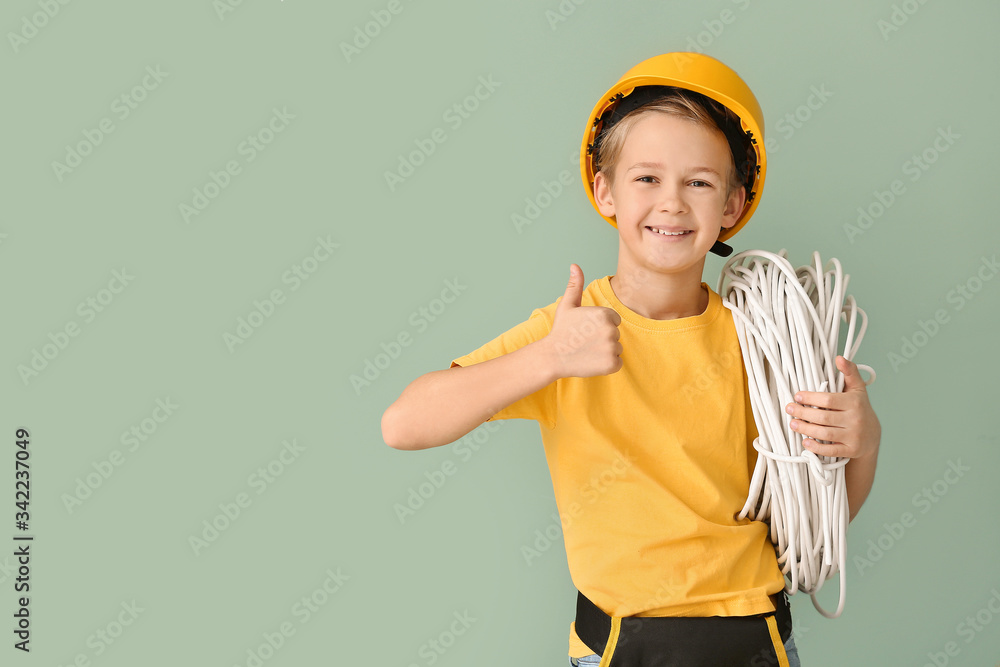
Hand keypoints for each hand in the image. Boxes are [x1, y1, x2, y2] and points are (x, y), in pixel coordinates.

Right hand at [544, 264, 622, 378]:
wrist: (553, 357)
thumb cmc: (561, 330)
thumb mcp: (567, 305)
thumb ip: (575, 285)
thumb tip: (575, 265)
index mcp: (604, 314)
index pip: (614, 320)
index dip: (600, 326)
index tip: (586, 330)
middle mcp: (611, 330)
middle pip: (615, 334)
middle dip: (603, 338)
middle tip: (585, 341)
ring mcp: (612, 347)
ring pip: (617, 348)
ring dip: (605, 352)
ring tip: (587, 351)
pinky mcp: (612, 364)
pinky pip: (617, 363)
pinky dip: (607, 365)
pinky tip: (591, 361)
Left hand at [785, 356, 880, 459]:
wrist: (872, 435)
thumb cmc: (859, 408)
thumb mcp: (857, 389)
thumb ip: (849, 372)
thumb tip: (839, 357)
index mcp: (855, 402)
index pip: (828, 400)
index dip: (810, 398)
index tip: (796, 396)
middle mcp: (856, 419)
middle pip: (824, 417)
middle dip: (803, 413)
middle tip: (789, 409)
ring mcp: (854, 436)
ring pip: (825, 434)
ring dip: (806, 429)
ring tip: (793, 424)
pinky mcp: (851, 450)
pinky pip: (831, 450)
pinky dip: (817, 447)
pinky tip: (805, 442)